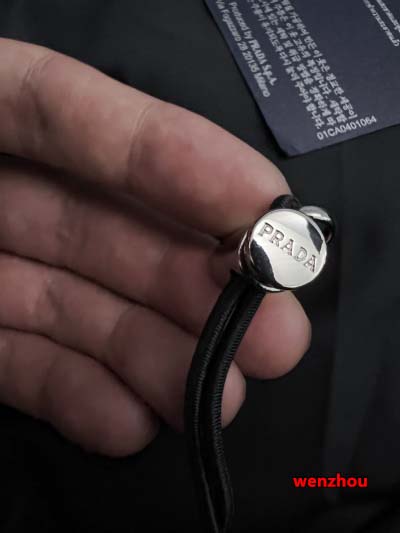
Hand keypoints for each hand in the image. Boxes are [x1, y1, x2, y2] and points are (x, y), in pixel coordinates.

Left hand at [0, 39, 310, 455]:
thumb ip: (31, 114)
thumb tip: (189, 180)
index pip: (80, 117)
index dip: (174, 157)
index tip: (261, 210)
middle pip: (107, 228)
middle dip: (195, 286)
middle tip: (271, 338)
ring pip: (80, 306)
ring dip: (153, 356)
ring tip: (212, 398)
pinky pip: (26, 361)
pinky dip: (76, 394)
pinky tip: (126, 421)